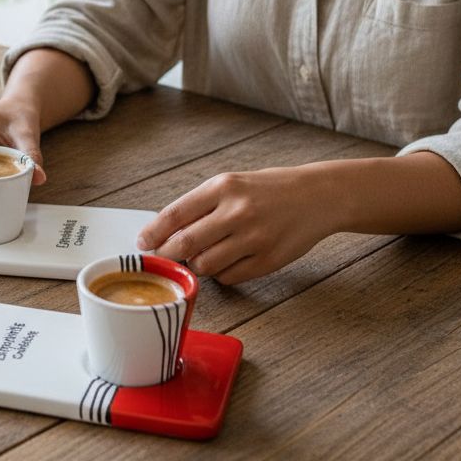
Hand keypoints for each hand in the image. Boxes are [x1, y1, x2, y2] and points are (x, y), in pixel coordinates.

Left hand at [136, 167, 335, 283]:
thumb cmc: (268, 190)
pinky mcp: (268, 260)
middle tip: (162, 258)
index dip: (153, 232)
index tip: (142, 243)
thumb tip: (164, 231)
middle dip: (167, 255)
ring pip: (205, 265)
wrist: (318, 196)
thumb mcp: (232, 184)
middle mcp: (237, 211)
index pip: (176, 213)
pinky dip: (220, 273)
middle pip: (185, 244)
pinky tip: (228, 260)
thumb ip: (201, 205)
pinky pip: (229, 276)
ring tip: (203, 254)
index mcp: (223, 187)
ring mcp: (254, 238)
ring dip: (196, 265)